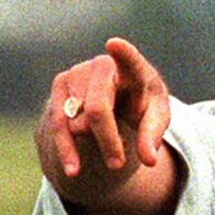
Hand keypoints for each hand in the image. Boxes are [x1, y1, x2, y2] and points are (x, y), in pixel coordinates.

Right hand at [46, 37, 169, 177]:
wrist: (117, 96)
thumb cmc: (142, 105)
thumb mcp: (156, 117)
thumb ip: (153, 135)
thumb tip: (150, 160)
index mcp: (133, 69)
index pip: (130, 60)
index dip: (123, 54)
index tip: (115, 44)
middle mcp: (102, 67)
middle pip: (98, 108)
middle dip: (107, 139)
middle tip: (119, 165)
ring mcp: (77, 74)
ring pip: (75, 118)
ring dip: (87, 147)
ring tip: (105, 169)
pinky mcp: (60, 86)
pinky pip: (58, 123)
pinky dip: (66, 149)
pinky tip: (73, 169)